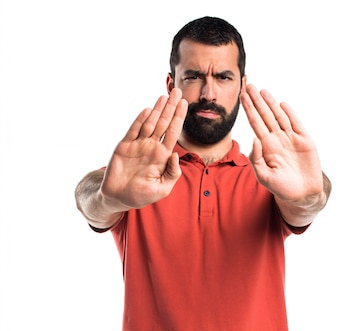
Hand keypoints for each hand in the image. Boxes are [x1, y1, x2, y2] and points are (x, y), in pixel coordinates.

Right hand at [101, 88, 187, 208]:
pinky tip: (148, 110)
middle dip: (171, 108)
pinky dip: (140, 120)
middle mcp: (151, 147)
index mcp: (162, 156)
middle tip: (177, 92)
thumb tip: (176, 155)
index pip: (173, 133)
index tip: (185, 104)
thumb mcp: (162, 189)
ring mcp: (138, 145)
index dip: (179, 118)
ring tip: (165, 96)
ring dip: (157, 110)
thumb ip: (172, 174)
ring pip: (149, 123)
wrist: (118, 198)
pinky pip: (133, 130)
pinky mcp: (124, 147)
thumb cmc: (141, 195)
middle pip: (163, 123)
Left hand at [240, 85, 324, 204]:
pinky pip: (296, 124)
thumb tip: (255, 138)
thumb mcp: (264, 177)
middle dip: (256, 101)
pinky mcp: (304, 140)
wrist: (302, 194)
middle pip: (265, 116)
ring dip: (271, 103)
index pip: (255, 123)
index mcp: (266, 147)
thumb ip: (257, 159)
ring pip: (279, 116)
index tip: (241, 96)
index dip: (248, 109)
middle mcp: (277, 139)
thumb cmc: (281, 187)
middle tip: (248, 84)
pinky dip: (289, 114)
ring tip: (262, 90)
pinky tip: (282, 104)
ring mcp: (291, 138)